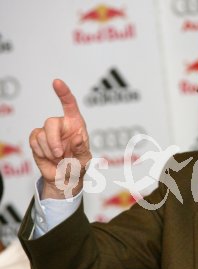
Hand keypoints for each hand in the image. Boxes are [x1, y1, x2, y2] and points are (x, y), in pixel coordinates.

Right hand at [29, 79, 91, 198]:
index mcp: (76, 124)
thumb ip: (82, 149)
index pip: (70, 104)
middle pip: (51, 122)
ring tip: (58, 158)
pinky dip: (41, 152)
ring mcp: (48, 131)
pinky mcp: (37, 139)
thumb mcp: (85, 160)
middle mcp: (61, 125)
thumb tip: (78, 137)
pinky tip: (49, 157)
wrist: (64, 178)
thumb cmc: (78, 166)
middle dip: (53, 140)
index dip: (64, 93)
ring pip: (42, 134)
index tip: (57, 82)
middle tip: (59, 154)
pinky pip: (34, 141)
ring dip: (49, 150)